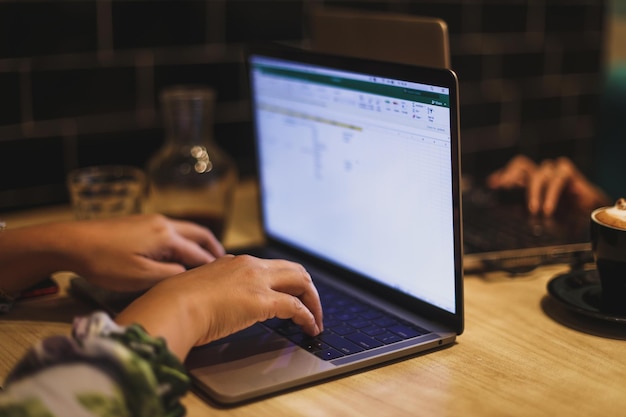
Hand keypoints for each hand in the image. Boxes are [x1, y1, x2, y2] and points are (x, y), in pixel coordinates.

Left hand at [0, 214, 223, 293]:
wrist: (73, 241)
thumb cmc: (105, 262)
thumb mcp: (139, 277)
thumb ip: (169, 276)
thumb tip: (187, 275)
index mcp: (167, 237)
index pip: (199, 253)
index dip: (212, 267)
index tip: (225, 278)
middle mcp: (164, 224)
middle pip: (199, 234)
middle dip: (214, 248)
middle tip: (225, 263)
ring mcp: (152, 220)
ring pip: (186, 229)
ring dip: (200, 242)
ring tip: (207, 257)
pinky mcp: (142, 222)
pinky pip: (173, 229)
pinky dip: (185, 240)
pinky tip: (180, 252)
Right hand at [115, 254, 323, 359]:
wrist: (172, 306)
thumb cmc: (177, 303)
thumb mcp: (199, 289)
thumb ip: (214, 291)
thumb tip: (216, 304)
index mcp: (234, 262)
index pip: (270, 267)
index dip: (285, 282)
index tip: (289, 296)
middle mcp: (250, 266)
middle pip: (293, 269)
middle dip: (307, 288)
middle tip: (311, 307)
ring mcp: (258, 281)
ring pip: (301, 282)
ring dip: (313, 302)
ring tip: (315, 321)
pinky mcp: (263, 300)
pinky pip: (297, 307)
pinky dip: (308, 317)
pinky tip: (309, 328)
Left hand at [487, 155, 609, 215]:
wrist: (589, 213)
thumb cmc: (562, 213)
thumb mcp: (538, 213)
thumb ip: (523, 209)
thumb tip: (506, 213)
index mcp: (530, 181)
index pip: (513, 172)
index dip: (502, 175)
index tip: (492, 184)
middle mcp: (541, 173)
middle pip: (522, 164)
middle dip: (511, 174)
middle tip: (505, 187)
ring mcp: (554, 171)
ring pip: (539, 173)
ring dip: (534, 192)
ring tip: (533, 210)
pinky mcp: (568, 173)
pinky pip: (558, 179)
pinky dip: (551, 194)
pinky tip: (548, 208)